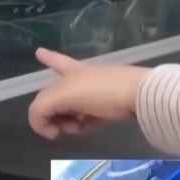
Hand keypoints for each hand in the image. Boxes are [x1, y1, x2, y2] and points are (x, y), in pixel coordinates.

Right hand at [28, 48, 147, 139]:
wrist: (140, 96)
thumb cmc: (102, 90)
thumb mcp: (62, 96)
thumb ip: (41, 109)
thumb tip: (44, 125)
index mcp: (72, 72)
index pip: (57, 62)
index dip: (48, 58)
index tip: (39, 51)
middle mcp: (84, 79)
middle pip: (58, 97)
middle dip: (50, 114)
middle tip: (55, 128)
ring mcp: (99, 94)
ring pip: (72, 111)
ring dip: (66, 122)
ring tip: (75, 128)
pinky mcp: (111, 108)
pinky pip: (89, 119)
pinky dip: (83, 125)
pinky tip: (87, 127)